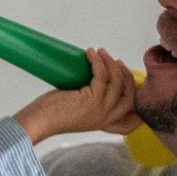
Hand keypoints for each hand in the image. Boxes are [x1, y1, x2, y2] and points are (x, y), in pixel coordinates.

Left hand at [15, 49, 138, 144]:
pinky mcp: (92, 100)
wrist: (39, 120)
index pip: (132, 120)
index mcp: (104, 123)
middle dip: (127, 76)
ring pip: (117, 82)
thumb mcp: (79, 110)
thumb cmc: (52, 113)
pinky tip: (90, 53)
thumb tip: (94, 76)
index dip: (137, 99)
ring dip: (110, 63)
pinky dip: (98, 61)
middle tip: (116, 61)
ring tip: (100, 52)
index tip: (129, 80)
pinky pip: (102, 75)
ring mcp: (101, 110)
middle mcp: (106, 118)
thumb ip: (91, 101)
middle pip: (131, 96)